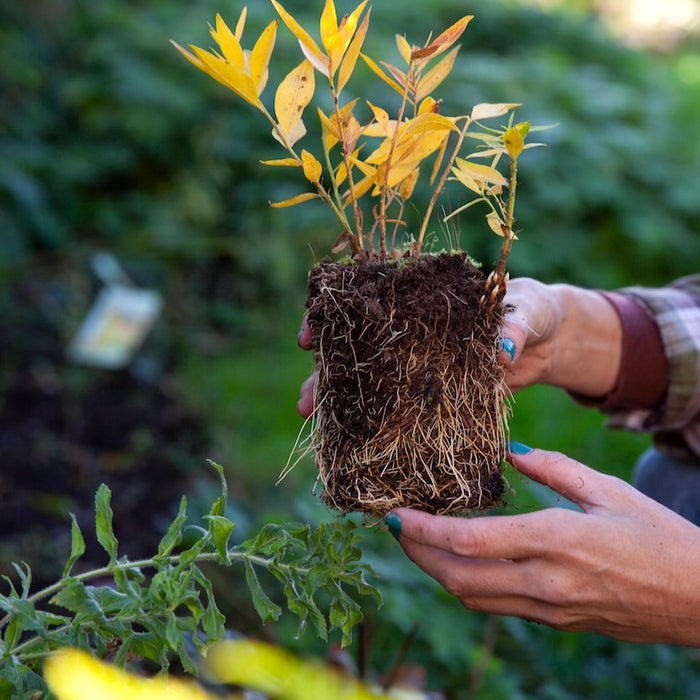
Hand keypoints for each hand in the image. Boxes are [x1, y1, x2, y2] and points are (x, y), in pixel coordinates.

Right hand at [297, 276, 623, 415]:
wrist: (554, 343)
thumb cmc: (535, 311)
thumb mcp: (528, 310)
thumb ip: (517, 324)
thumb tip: (504, 349)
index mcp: (424, 302)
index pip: (367, 303)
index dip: (332, 317)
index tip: (311, 334)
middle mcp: (413, 335)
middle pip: (359, 352)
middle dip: (327, 374)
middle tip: (306, 402)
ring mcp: (422, 369)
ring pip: (374, 385)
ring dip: (344, 406)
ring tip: (317, 426)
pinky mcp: (438, 397)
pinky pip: (404, 411)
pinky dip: (383, 427)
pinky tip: (360, 446)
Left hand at [385, 445, 699, 645]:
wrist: (699, 599)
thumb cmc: (658, 535)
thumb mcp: (607, 490)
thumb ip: (552, 467)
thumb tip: (508, 450)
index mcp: (556, 540)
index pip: (469, 541)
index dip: (423, 530)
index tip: (394, 515)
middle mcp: (546, 581)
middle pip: (457, 577)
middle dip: (416, 554)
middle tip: (394, 528)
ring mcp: (549, 608)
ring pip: (472, 597)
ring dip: (437, 571)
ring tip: (418, 542)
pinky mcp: (555, 620)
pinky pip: (496, 605)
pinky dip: (466, 584)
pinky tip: (460, 561)